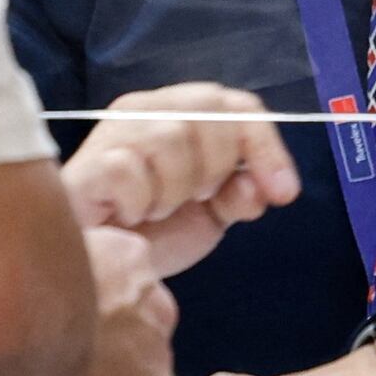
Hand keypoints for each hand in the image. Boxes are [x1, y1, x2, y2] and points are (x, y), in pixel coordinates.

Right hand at [1, 234, 180, 375]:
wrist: (22, 309)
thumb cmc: (5, 282)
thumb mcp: (17, 271)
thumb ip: (25, 290)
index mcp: (125, 262)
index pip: (110, 309)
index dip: (67, 347)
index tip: (35, 364)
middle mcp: (150, 307)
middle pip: (113, 360)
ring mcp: (155, 361)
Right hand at [58, 84, 303, 278]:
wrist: (101, 271)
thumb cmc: (152, 233)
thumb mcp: (212, 213)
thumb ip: (241, 194)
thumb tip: (262, 186)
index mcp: (177, 113)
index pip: (236, 104)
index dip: (266, 145)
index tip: (285, 193)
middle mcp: (143, 110)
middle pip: (208, 113)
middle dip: (217, 167)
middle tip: (197, 198)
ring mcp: (113, 133)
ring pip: (171, 140)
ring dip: (176, 190)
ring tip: (158, 209)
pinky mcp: (90, 164)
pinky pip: (133, 171)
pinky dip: (142, 203)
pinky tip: (131, 216)